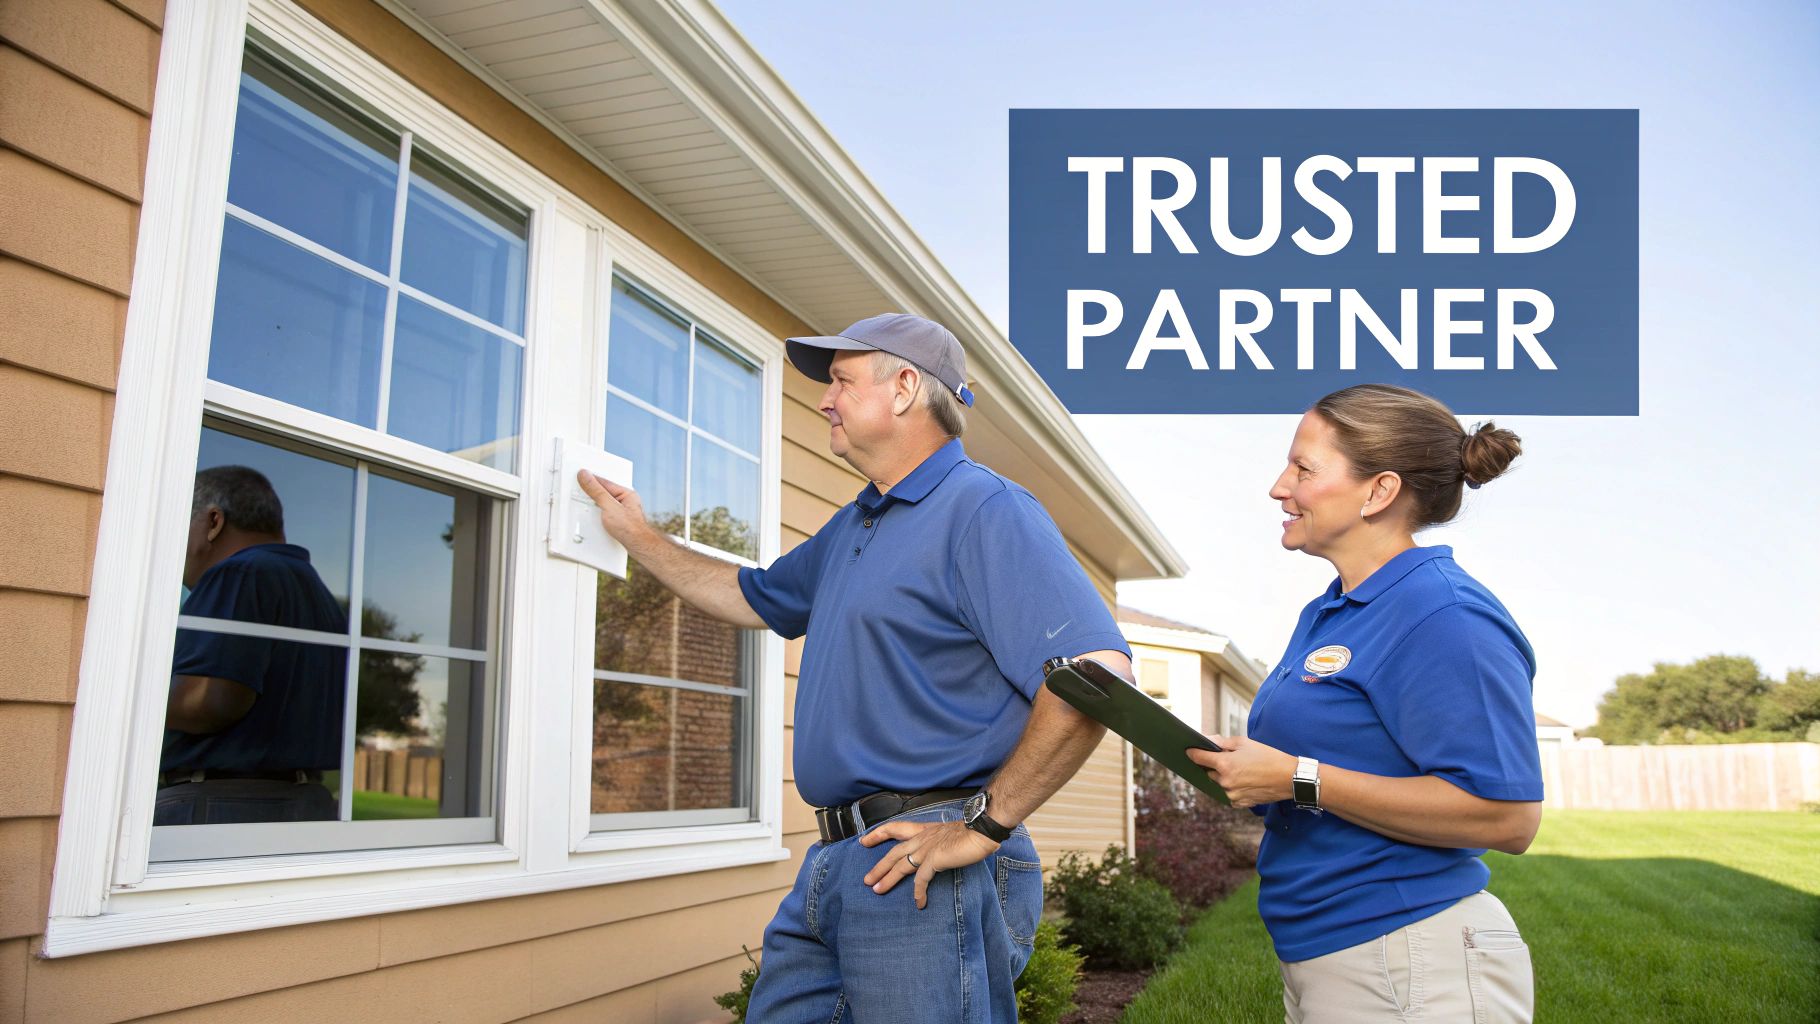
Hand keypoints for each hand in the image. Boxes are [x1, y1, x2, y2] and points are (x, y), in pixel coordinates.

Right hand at [577, 469, 647, 544]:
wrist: (636, 546)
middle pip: (604, 493)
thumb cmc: (630, 528)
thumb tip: (586, 476)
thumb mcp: (609, 506)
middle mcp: (625, 502)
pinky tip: (592, 517)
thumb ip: (596, 491)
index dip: (592, 479)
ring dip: (594, 506)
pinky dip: (596, 515)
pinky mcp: (618, 523)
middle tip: (580, 490)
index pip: (605, 483)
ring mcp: (622, 513)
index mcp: (627, 494)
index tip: (580, 477)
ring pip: (603, 505)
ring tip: (586, 504)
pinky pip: (604, 514)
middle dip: (592, 493)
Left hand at [859, 820, 999, 908]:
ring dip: (888, 879)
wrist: (982, 829)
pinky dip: (918, 892)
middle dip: (879, 866)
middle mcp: (922, 838)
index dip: (879, 834)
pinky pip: (921, 879)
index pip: (896, 828)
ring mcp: (927, 848)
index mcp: (925, 830)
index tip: (864, 840)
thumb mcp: (949, 834)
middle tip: (867, 880)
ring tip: (877, 890)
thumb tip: (938, 853)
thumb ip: (939, 842)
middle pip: (894, 852)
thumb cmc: (972, 832)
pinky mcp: (935, 859)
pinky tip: (919, 903)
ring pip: (901, 865)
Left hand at [1188, 735, 1297, 808]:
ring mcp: (1232, 794)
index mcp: (1225, 764)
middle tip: (1226, 758)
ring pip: (1219, 784)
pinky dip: (1232, 787)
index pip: (1199, 757)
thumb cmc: (1268, 756)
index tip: (1188, 750)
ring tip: (1240, 769)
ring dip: (1224, 777)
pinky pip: (1228, 794)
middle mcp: (1225, 781)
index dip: (1193, 752)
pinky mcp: (1240, 803)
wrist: (1289, 777)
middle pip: (1209, 772)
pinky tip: (1245, 780)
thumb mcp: (1245, 743)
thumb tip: (1207, 741)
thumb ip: (1222, 742)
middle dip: (1214, 765)